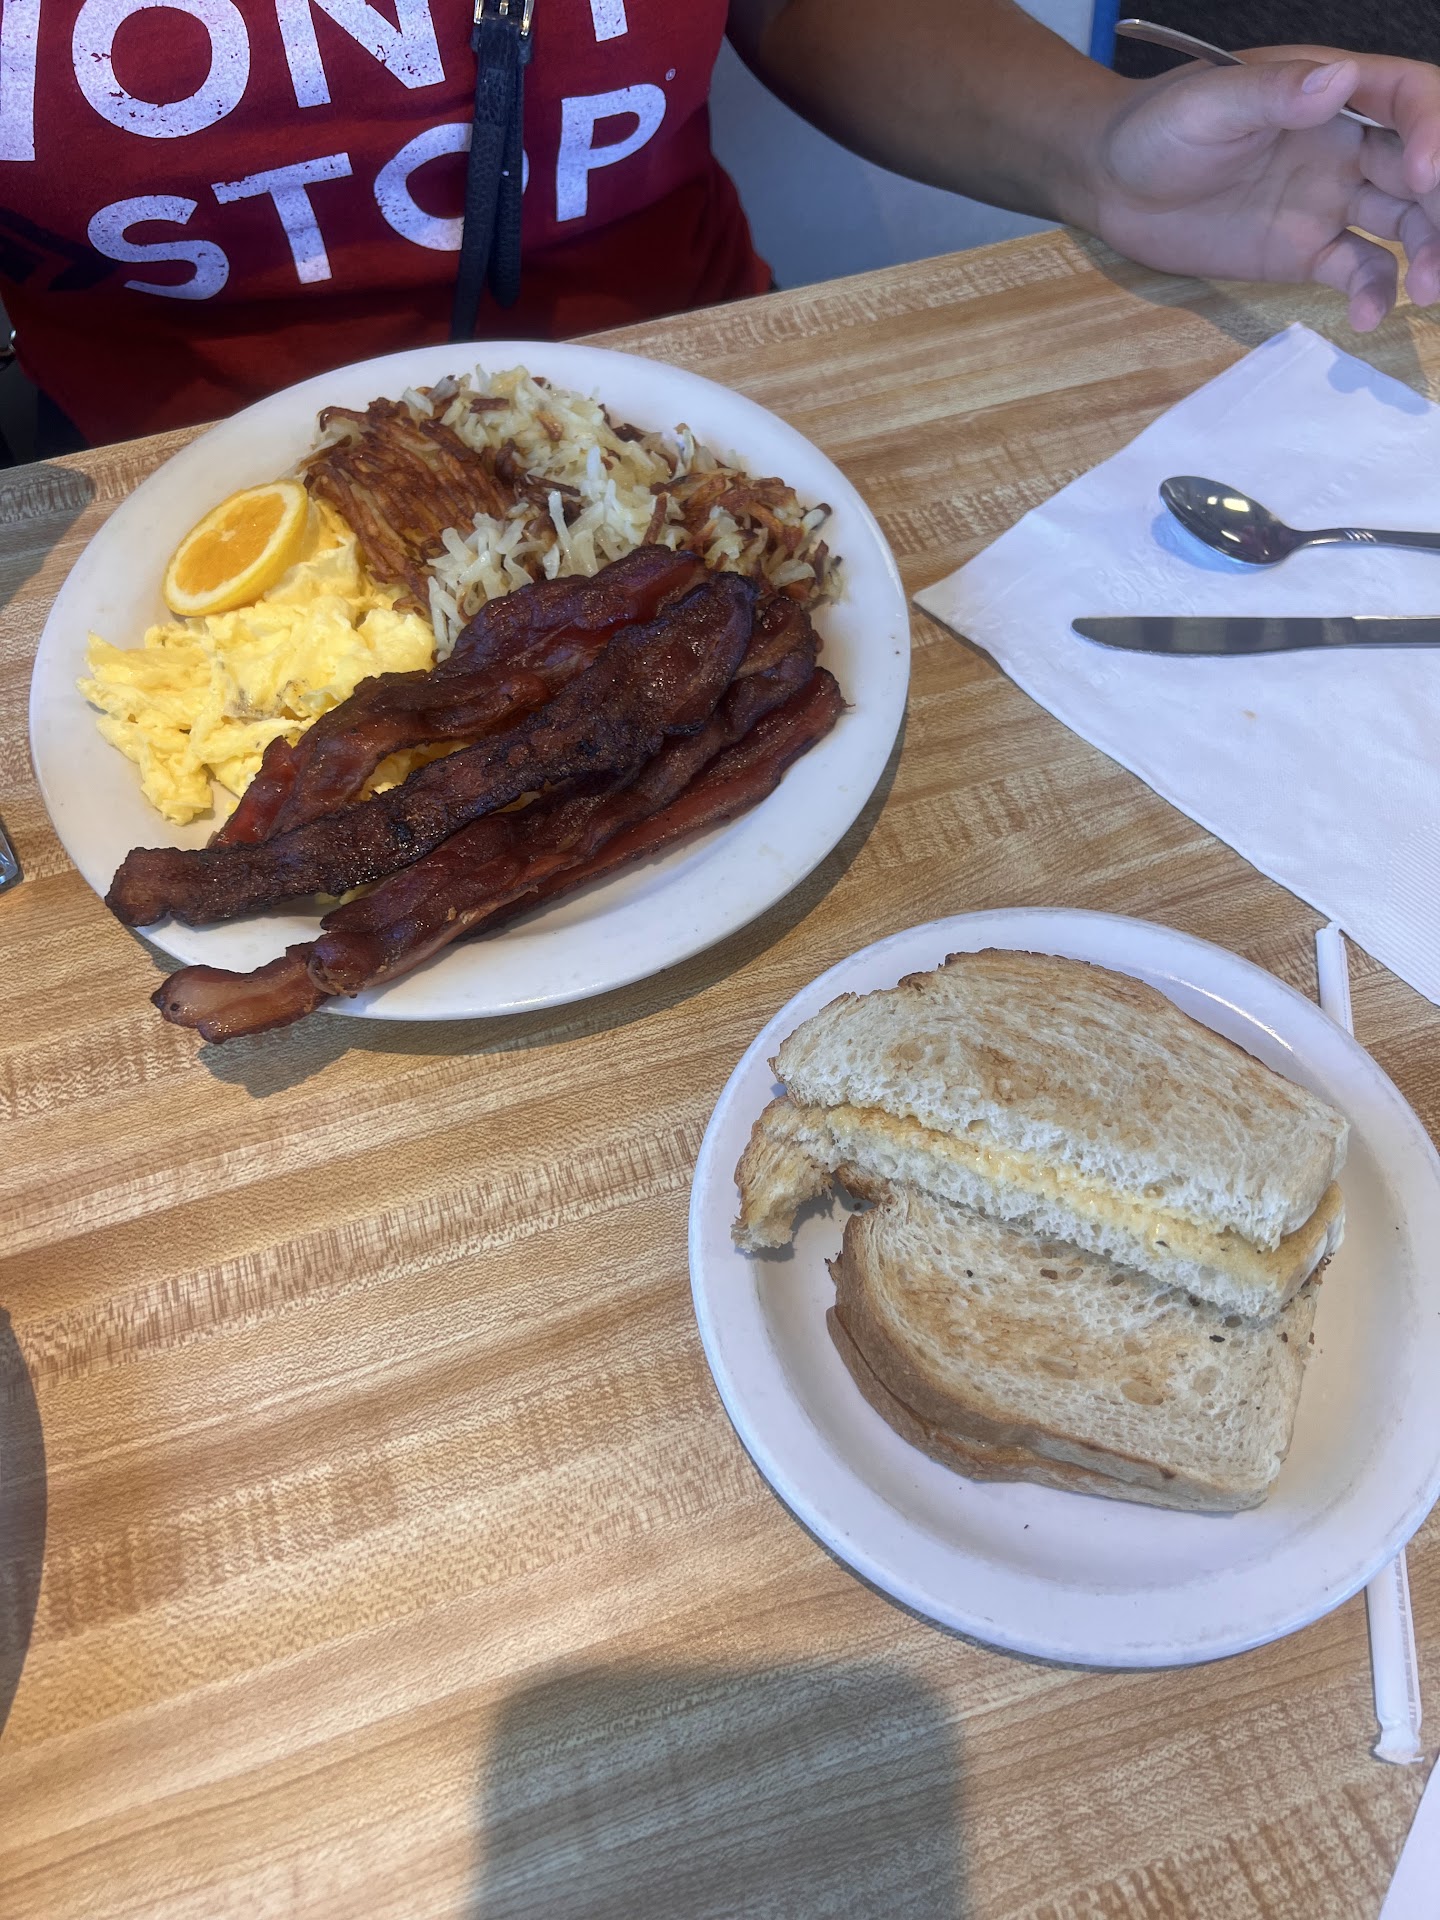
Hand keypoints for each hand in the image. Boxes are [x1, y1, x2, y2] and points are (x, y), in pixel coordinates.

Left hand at [1091, 50, 1439, 330]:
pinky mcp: (1307, 251)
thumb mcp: (1207, 103)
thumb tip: (1338, 79)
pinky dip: (1372, 293)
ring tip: (1426, 290)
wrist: (1112, 186)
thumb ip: (1274, 92)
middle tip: (1438, 255)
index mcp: (1332, 91)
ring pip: (1405, 221)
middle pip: (1423, 167)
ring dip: (1428, 251)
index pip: (1410, 99)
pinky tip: (1367, 318)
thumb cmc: (1155, 129)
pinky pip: (1358, 270)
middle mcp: (1346, 143)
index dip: (1432, 131)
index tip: (1425, 174)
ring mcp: (1331, 199)